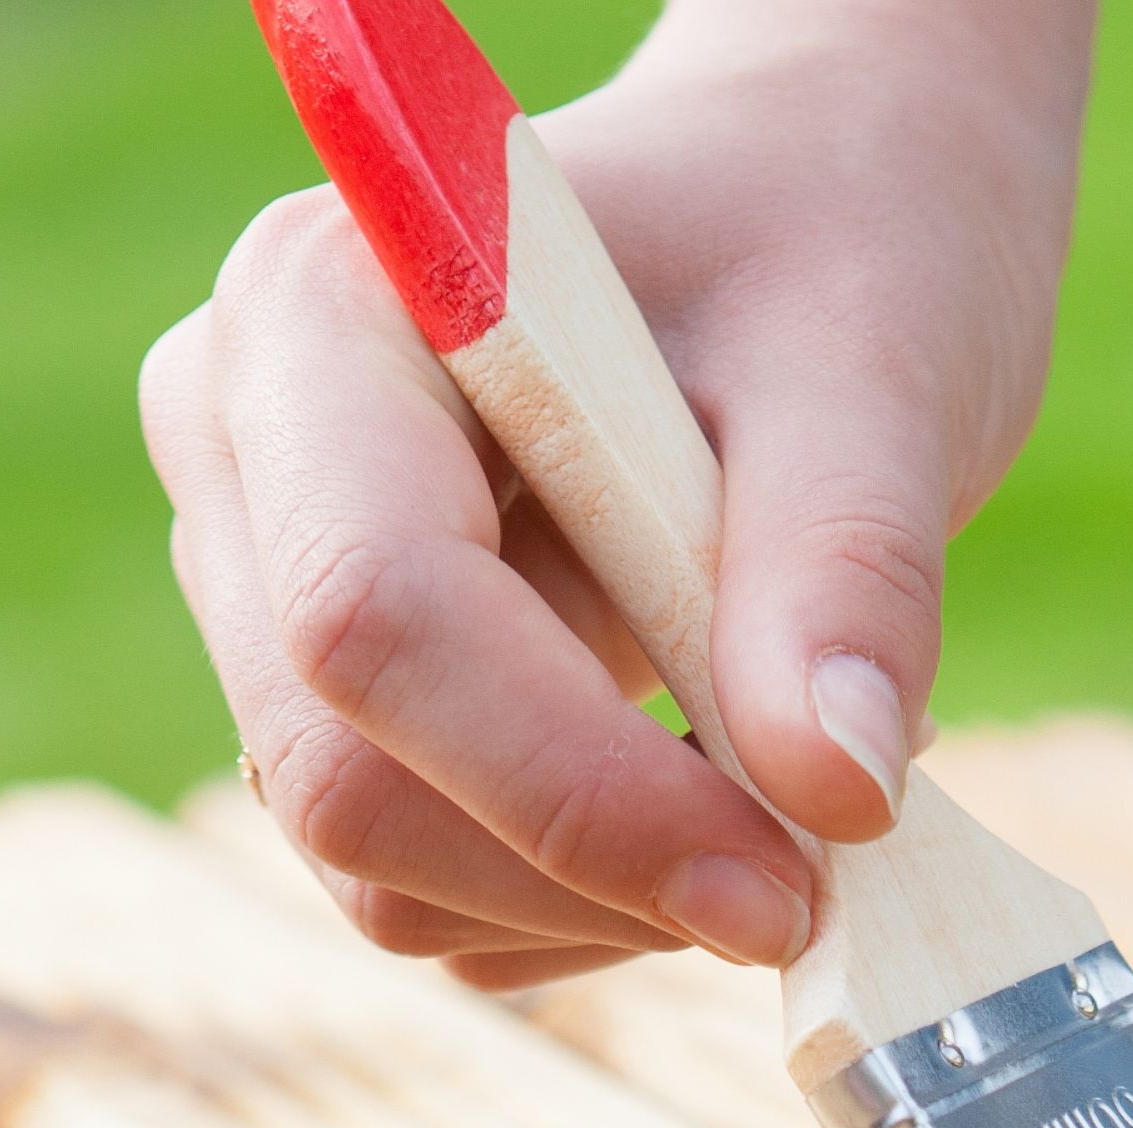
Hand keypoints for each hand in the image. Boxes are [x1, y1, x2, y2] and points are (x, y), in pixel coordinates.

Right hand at [140, 0, 1093, 987]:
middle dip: (598, 871)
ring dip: (612, 902)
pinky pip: (445, 895)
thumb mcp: (881, 372)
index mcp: (326, 317)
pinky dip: (603, 904)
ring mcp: (278, 592)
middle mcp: (250, 455)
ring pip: (386, 871)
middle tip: (823, 876)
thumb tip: (834, 794)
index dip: (576, 789)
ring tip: (799, 777)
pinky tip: (732, 790)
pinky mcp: (349, 705)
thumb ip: (846, 573)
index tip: (790, 875)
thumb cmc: (836, 245)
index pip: (376, 616)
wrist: (820, 217)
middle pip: (345, 777)